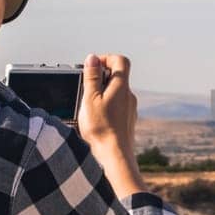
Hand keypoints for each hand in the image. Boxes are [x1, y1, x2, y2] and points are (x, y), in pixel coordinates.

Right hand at [77, 53, 147, 195]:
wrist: (115, 156)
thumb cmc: (102, 128)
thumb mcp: (90, 99)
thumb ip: (91, 78)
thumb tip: (92, 58)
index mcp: (122, 87)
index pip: (121, 60)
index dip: (106, 58)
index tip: (92, 67)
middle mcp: (129, 96)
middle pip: (117, 76)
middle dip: (100, 77)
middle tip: (85, 87)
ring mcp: (130, 109)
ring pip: (116, 92)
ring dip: (101, 92)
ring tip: (87, 105)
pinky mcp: (127, 121)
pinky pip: (117, 105)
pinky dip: (106, 105)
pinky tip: (95, 118)